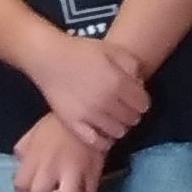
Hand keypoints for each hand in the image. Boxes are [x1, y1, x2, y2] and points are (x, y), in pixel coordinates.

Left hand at [12, 114, 105, 191]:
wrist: (86, 114)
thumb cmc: (57, 124)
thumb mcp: (33, 133)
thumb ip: (23, 151)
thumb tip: (20, 164)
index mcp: (34, 158)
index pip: (20, 186)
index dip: (24, 191)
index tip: (30, 189)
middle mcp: (50, 169)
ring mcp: (73, 174)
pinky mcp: (93, 175)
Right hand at [42, 35, 149, 155]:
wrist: (49, 58)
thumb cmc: (81, 51)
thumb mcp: (111, 49)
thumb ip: (131, 65)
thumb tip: (140, 84)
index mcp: (117, 83)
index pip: (143, 104)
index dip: (142, 102)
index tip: (136, 99)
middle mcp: (106, 102)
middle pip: (132, 119)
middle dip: (132, 114)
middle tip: (125, 109)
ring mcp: (90, 115)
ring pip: (118, 132)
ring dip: (120, 127)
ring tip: (114, 119)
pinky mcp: (75, 125)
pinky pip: (97, 142)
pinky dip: (105, 141)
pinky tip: (104, 133)